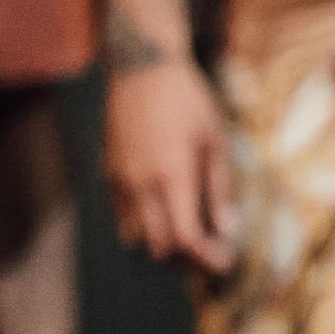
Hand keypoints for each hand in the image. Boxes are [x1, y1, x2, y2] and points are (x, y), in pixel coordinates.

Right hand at [105, 60, 234, 273]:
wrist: (142, 69)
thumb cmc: (188, 99)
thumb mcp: (215, 138)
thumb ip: (219, 186)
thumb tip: (226, 228)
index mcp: (172, 175)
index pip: (185, 237)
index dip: (205, 257)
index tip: (224, 264)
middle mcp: (141, 184)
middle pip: (160, 245)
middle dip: (187, 257)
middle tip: (211, 252)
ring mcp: (120, 181)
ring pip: (136, 237)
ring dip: (162, 244)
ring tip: (188, 235)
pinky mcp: (108, 175)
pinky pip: (122, 218)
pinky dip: (143, 227)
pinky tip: (164, 215)